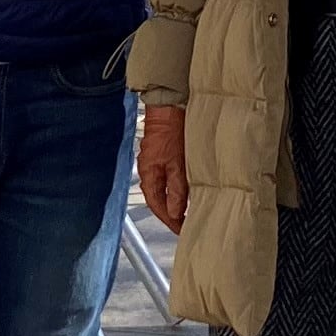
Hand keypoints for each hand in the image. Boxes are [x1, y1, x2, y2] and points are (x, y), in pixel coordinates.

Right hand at [137, 102, 187, 230]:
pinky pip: (166, 177)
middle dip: (170, 214)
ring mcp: (154, 161)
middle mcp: (148, 170)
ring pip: (162, 188)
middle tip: (184, 224)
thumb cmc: (172, 131)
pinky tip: (184, 189)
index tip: (181, 229)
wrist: (169, 105)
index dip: (169, 220)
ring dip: (173, 201)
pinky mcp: (161, 153)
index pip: (157, 206)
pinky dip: (174, 187)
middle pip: (158, 199)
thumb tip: (175, 212)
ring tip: (187, 210)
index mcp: (149, 175)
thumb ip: (176, 189)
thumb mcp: (177, 164)